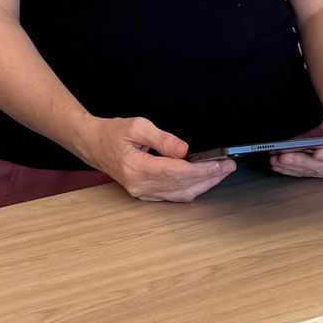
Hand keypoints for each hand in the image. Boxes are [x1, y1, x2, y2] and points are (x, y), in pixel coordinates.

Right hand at [81, 115, 232, 201]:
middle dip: (209, 177)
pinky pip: (173, 196)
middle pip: (182, 186)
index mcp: (136, 168)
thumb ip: (162, 139)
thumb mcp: (137, 126)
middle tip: (228, 166)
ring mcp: (141, 192)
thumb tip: (185, 150)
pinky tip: (204, 180)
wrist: (93, 144)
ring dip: (203, 185)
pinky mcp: (144, 193)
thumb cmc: (112, 133)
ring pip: (180, 194)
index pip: (176, 172)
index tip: (219, 163)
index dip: (201, 169)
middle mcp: (139, 185)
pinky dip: (191, 189)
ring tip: (221, 172)